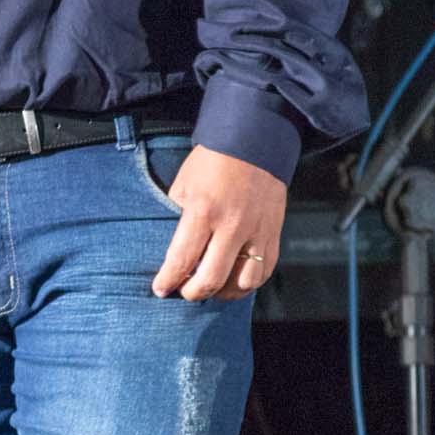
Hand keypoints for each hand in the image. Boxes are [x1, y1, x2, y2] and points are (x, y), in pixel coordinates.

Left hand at [151, 144, 286, 301]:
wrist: (254, 141)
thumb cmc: (213, 162)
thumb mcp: (183, 184)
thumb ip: (177, 216)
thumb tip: (172, 247)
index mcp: (203, 211)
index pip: (181, 259)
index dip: (168, 280)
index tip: (160, 289)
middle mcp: (232, 225)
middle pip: (211, 279)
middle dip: (192, 293)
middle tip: (183, 292)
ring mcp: (256, 232)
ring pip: (242, 283)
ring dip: (223, 293)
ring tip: (210, 288)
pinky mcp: (273, 233)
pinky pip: (264, 272)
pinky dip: (248, 284)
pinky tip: (234, 280)